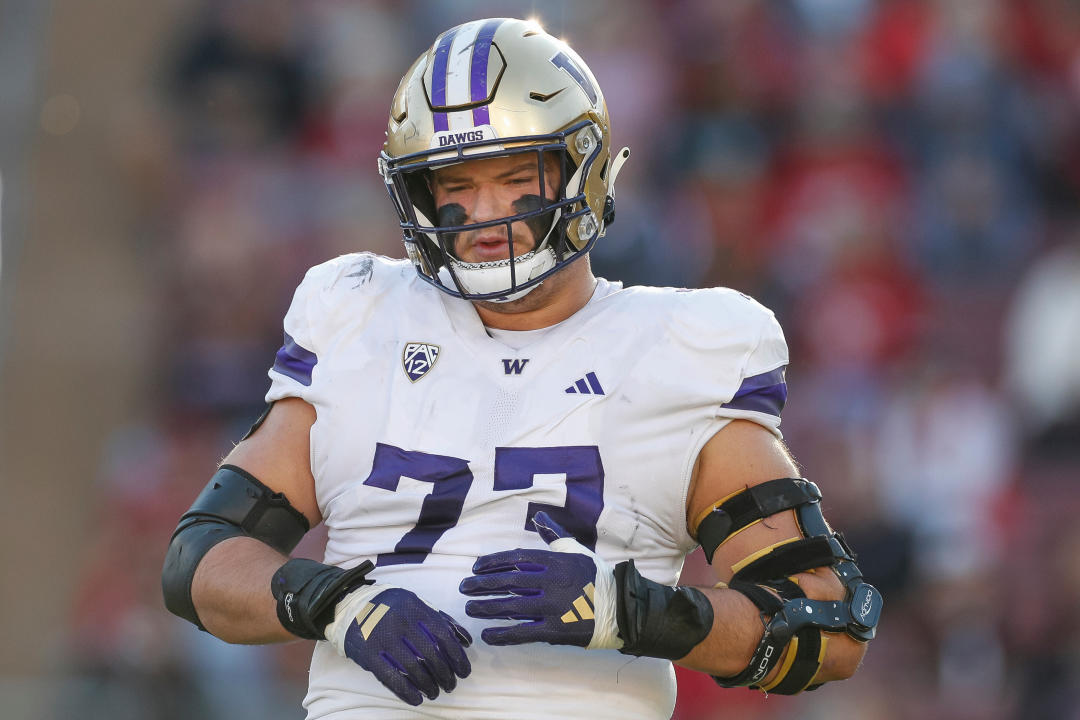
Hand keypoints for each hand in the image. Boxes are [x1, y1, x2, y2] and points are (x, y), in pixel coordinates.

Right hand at [324, 585, 471, 705]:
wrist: (352, 606)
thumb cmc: (391, 607)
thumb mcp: (416, 603)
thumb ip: (441, 619)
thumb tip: (466, 641)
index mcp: (416, 608)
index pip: (443, 636)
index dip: (457, 657)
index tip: (464, 671)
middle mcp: (401, 622)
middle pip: (431, 654)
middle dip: (445, 675)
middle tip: (450, 685)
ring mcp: (383, 638)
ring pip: (413, 668)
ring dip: (428, 685)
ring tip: (435, 692)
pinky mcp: (369, 654)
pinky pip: (391, 677)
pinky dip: (406, 692)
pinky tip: (417, 699)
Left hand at [459, 511, 621, 649]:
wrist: (619, 608)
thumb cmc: (595, 576)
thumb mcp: (576, 551)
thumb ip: (554, 535)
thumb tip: (539, 516)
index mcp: (555, 562)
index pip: (516, 559)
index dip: (493, 562)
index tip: (475, 567)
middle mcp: (552, 583)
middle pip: (508, 582)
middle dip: (482, 585)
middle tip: (464, 587)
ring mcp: (553, 607)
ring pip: (511, 607)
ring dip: (486, 608)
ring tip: (470, 608)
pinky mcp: (555, 630)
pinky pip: (523, 633)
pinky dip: (503, 634)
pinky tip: (487, 634)